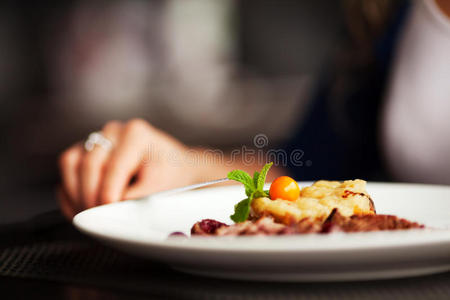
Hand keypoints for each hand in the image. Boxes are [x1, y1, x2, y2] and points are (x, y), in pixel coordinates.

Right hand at [58, 119, 195, 218]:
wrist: (177, 169)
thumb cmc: (171, 176)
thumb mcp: (161, 189)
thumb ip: (135, 200)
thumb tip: (108, 213)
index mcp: (136, 134)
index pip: (114, 168)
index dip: (108, 195)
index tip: (108, 214)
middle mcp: (114, 131)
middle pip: (89, 165)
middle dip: (91, 197)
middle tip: (99, 219)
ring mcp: (98, 139)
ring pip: (70, 163)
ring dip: (76, 193)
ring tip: (91, 215)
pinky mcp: (86, 150)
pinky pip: (67, 168)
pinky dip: (70, 192)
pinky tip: (83, 209)